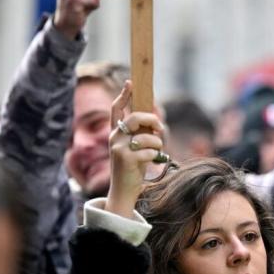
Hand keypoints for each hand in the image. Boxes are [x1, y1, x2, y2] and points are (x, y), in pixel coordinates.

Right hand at [107, 82, 164, 217]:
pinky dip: (155, 156)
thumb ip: (139, 134)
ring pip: (146, 136)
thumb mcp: (134, 148)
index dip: (123, 95)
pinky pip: (150, 151)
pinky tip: (151, 162)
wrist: (123, 191)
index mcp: (115, 133)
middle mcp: (114, 138)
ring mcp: (119, 148)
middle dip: (151, 120)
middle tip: (160, 127)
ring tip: (157, 150)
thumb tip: (155, 121)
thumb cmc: (132, 168)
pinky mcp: (127, 159)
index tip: (130, 82)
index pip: (116, 109)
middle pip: (135, 118)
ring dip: (157, 143)